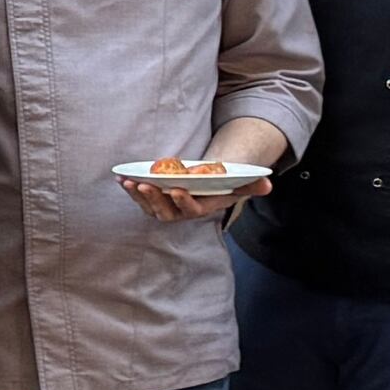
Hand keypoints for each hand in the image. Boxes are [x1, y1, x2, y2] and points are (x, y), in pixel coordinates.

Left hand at [122, 159, 271, 226]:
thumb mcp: (238, 183)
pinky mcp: (153, 200)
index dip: (183, 200)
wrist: (205, 185)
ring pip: (149, 206)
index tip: (176, 188)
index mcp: (201, 208)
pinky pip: (140, 197)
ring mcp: (165, 208)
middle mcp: (181, 212)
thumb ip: (252, 185)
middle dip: (154, 198)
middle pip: (166, 210)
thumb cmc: (222, 184)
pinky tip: (121, 177)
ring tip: (129, 182)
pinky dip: (130, 189)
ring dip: (138, 195)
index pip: (191, 209)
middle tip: (145, 184)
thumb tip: (268, 184)